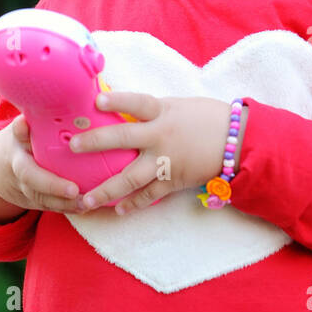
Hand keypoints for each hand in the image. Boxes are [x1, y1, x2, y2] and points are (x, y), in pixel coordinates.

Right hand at [0, 114, 89, 213]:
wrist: (1, 170)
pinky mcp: (36, 201)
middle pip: (31, 177)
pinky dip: (70, 209)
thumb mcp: (25, 124)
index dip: (20, 130)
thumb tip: (67, 80)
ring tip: (87, 203)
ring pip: (43, 199)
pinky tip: (91, 207)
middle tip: (72, 188)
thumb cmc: (25, 139)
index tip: (24, 124)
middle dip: (51, 185)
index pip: (17, 135)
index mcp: (17, 142)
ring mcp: (26, 188)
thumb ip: (40, 111)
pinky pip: (53, 208)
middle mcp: (20, 167)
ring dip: (65, 203)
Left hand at [70, 92, 238, 215]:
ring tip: (86, 199)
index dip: (116, 100)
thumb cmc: (210, 118)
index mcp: (164, 112)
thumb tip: (127, 110)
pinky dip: (134, 204)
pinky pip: (150, 195)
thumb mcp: (180, 106)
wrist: (239, 142)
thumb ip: (154, 110)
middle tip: (73, 146)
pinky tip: (118, 210)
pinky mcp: (174, 180)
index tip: (95, 101)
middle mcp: (161, 136)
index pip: (136, 103)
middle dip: (96, 142)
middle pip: (123, 138)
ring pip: (131, 177)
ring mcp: (166, 161)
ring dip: (107, 189)